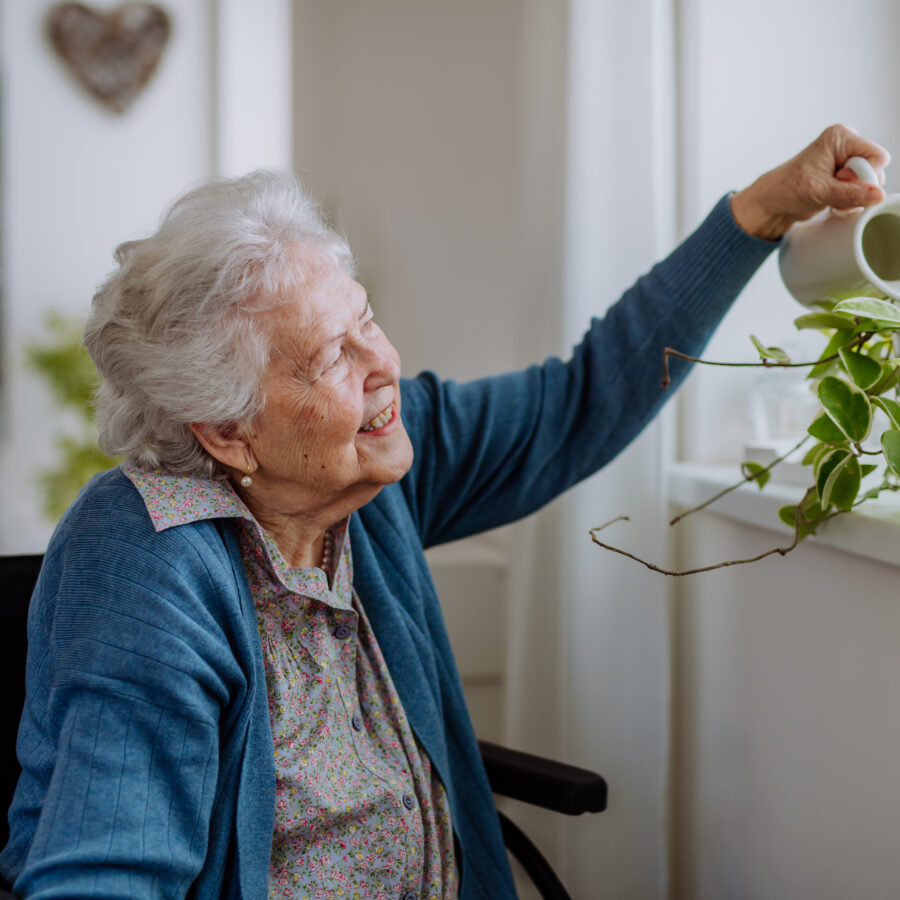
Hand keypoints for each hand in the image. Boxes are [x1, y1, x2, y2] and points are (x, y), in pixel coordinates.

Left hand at [729, 124, 890, 240]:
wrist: (772, 203)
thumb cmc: (786, 190)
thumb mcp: (820, 192)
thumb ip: (851, 194)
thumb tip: (877, 194)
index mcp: (840, 137)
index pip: (877, 156)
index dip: (865, 175)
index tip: (841, 182)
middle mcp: (846, 145)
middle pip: (874, 170)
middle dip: (857, 187)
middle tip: (832, 191)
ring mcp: (845, 161)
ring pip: (869, 183)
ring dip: (852, 197)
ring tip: (829, 196)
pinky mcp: (843, 176)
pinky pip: (860, 191)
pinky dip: (849, 201)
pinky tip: (831, 201)